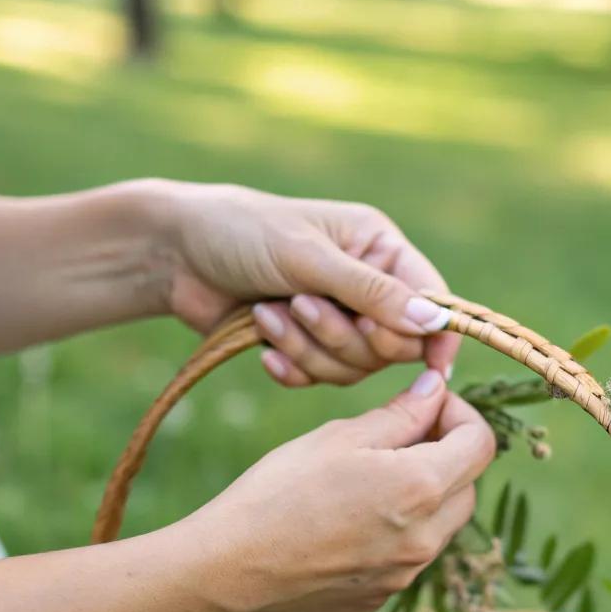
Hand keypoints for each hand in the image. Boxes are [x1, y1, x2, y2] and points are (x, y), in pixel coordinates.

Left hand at [160, 181, 458, 383]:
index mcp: (380, 248)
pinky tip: (263, 348)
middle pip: (393, 345)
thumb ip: (372, 292)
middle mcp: (367, 285)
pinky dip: (292, 367)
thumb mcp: (308, 257)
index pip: (432, 299)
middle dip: (344, 335)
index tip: (434, 369)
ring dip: (308, 348)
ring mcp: (336, 318)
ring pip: (354, 367)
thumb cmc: (242, 232)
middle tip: (302, 305)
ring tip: (268, 314)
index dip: (435, 335)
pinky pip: (320, 379)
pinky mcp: (305, 347)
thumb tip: (434, 321)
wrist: (175, 254)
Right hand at [174, 369, 494, 611]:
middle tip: (395, 438)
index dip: (459, 413)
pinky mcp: (381, 597)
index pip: (481, 443)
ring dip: (421, 495)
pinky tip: (345, 522)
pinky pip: (407, 556)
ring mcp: (405, 576)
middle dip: (444, 454)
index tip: (426, 404)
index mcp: (421, 489)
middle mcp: (426, 540)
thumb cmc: (276, 493)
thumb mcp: (339, 438)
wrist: (228, 571)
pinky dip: (395, 532)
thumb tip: (437, 390)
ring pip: (440, 524)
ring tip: (366, 480)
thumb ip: (401, 414)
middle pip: (467, 485)